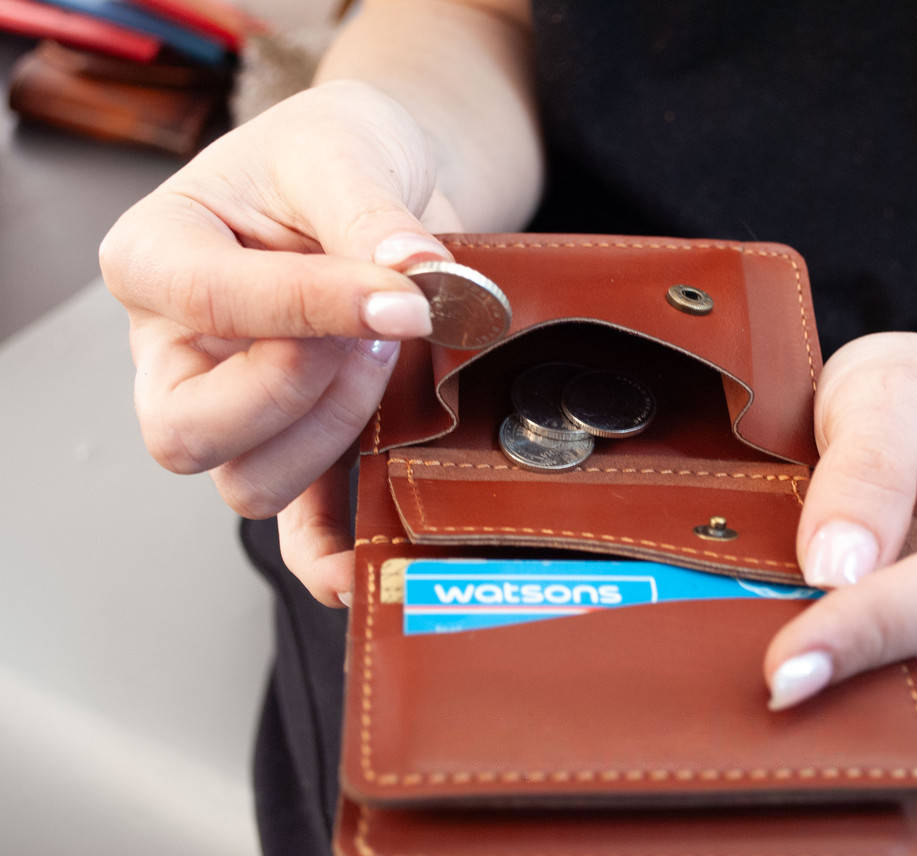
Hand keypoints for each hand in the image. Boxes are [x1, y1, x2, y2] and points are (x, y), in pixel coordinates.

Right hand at [100, 80, 461, 605]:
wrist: (380, 178)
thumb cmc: (334, 154)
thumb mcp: (343, 151)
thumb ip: (369, 213)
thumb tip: (412, 276)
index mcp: (159, 257)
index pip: (209, 302)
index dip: (312, 308)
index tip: (402, 295)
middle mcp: (177, 346)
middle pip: (188, 430)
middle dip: (297, 390)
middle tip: (375, 327)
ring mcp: (232, 405)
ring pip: (247, 481)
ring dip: (333, 430)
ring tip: (387, 353)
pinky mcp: (297, 441)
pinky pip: (293, 525)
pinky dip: (326, 552)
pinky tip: (364, 565)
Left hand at [764, 331, 916, 722]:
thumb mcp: (887, 393)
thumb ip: (865, 472)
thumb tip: (834, 573)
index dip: (871, 631)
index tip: (789, 665)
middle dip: (854, 681)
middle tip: (760, 686)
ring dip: (851, 693)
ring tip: (772, 672)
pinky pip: (914, 700)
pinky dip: (856, 689)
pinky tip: (805, 664)